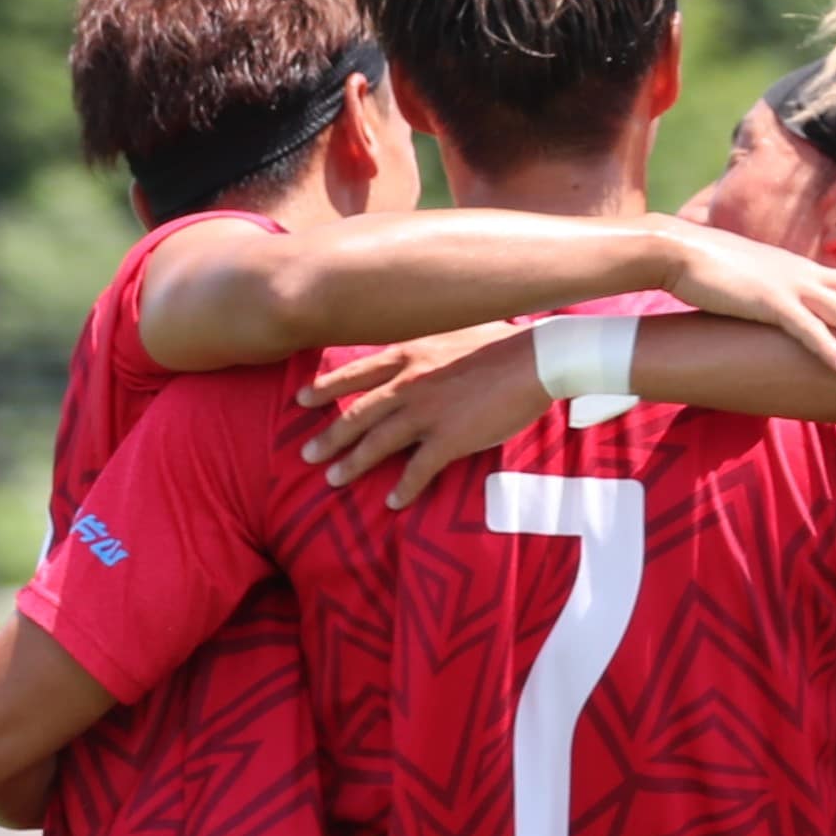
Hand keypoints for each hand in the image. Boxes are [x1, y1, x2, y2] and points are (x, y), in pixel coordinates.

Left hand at [304, 327, 557, 507]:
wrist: (534, 358)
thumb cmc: (503, 342)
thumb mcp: (453, 333)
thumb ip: (430, 348)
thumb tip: (428, 354)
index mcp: (409, 354)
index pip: (357, 372)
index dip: (326, 388)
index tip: (301, 399)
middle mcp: (408, 384)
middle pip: (358, 414)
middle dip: (330, 437)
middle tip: (307, 455)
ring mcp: (426, 412)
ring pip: (378, 442)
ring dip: (353, 464)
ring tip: (334, 480)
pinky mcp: (448, 438)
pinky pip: (418, 469)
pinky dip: (403, 488)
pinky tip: (392, 502)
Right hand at [657, 225, 835, 369]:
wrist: (678, 250)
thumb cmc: (712, 269)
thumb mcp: (756, 284)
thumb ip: (778, 299)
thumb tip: (788, 315)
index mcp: (805, 273)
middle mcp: (806, 277)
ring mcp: (789, 289)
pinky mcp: (767, 304)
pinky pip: (804, 330)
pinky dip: (828, 350)